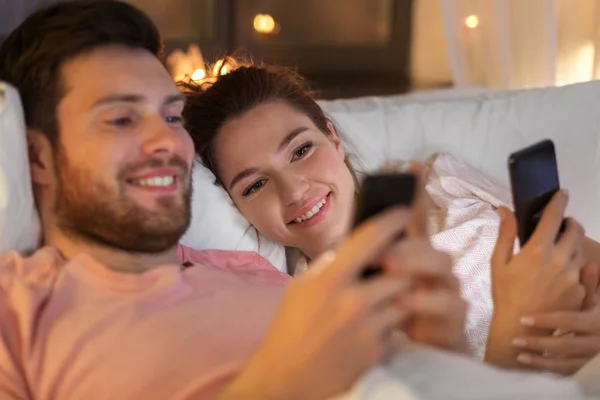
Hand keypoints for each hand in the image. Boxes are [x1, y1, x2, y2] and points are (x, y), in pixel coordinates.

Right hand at [219, 207, 411, 399]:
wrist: (286, 376)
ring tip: (388, 291)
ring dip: (401, 292)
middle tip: (402, 260)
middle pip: (401, 269)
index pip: (372, 238)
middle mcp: (353, 301)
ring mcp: (368, 327)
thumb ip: (330, 264)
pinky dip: (391, 319)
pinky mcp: (377, 350)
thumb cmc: (290, 325)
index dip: (393, 220)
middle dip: (404, 263)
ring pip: (405, 297)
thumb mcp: (301, 286)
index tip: (403, 212)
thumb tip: (355, 246)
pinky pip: (397, 325)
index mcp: (330, 279)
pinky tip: (374, 321)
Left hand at [379, 169, 466, 351]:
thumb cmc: (390, 311)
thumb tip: (345, 240)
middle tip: (379, 250)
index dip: (414, 193)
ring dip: (414, 264)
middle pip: (428, 241)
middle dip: (404, 242)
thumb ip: (368, 260)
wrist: (415, 350)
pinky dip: (424, 301)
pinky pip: (447, 303)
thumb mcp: (375, 284)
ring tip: (388, 268)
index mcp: (413, 252)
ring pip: (442, 264)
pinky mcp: (455, 313)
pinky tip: (403, 301)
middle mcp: (433, 263)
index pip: (415, 218)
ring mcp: (447, 286)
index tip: (410, 167)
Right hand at [486, 190, 586, 366]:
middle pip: (575, 231)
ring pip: (580, 250)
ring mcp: (574, 276)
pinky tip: (559, 275)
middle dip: (570, 223)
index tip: (562, 193)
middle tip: (561, 225)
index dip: (559, 201)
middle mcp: (561, 260)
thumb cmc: (504, 294)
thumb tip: (504, 209)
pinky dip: (573, 267)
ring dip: (572, 244)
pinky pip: (581, 272)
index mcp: (538, 250)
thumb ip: (505, 233)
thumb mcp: (498, 262)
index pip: (554, 216)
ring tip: (558, 250)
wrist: (520, 329)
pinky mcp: (581, 291)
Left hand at [512, 262, 599, 374]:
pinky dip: (544, 366)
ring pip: (564, 361)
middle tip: (514, 340)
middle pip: (565, 344)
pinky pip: (563, 371)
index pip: (569, 321)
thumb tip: (589, 264)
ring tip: (517, 351)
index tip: (523, 319)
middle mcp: (595, 342)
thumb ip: (588, 285)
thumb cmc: (595, 316)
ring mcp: (589, 358)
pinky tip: (525, 360)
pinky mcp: (583, 369)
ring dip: (539, 357)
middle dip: (538, 342)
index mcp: (595, 321)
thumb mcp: (594, 302)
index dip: (547, 320)